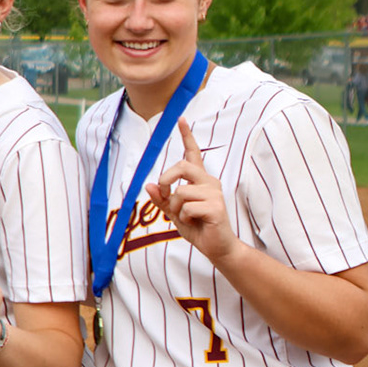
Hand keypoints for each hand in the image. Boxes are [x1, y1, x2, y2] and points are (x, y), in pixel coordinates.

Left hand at [145, 120, 237, 261]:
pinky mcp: (216, 207)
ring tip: (188, 217)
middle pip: (181, 166)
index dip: (187, 136)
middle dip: (166, 179)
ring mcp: (214, 193)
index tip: (181, 119)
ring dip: (176, 208)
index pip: (192, 154)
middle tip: (167, 195)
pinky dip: (184, 218)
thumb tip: (150, 185)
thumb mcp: (174, 213)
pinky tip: (197, 223)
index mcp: (200, 180)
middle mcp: (209, 182)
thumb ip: (163, 199)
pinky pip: (187, 208)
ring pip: (181, 192)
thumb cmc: (198, 228)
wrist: (217, 247)